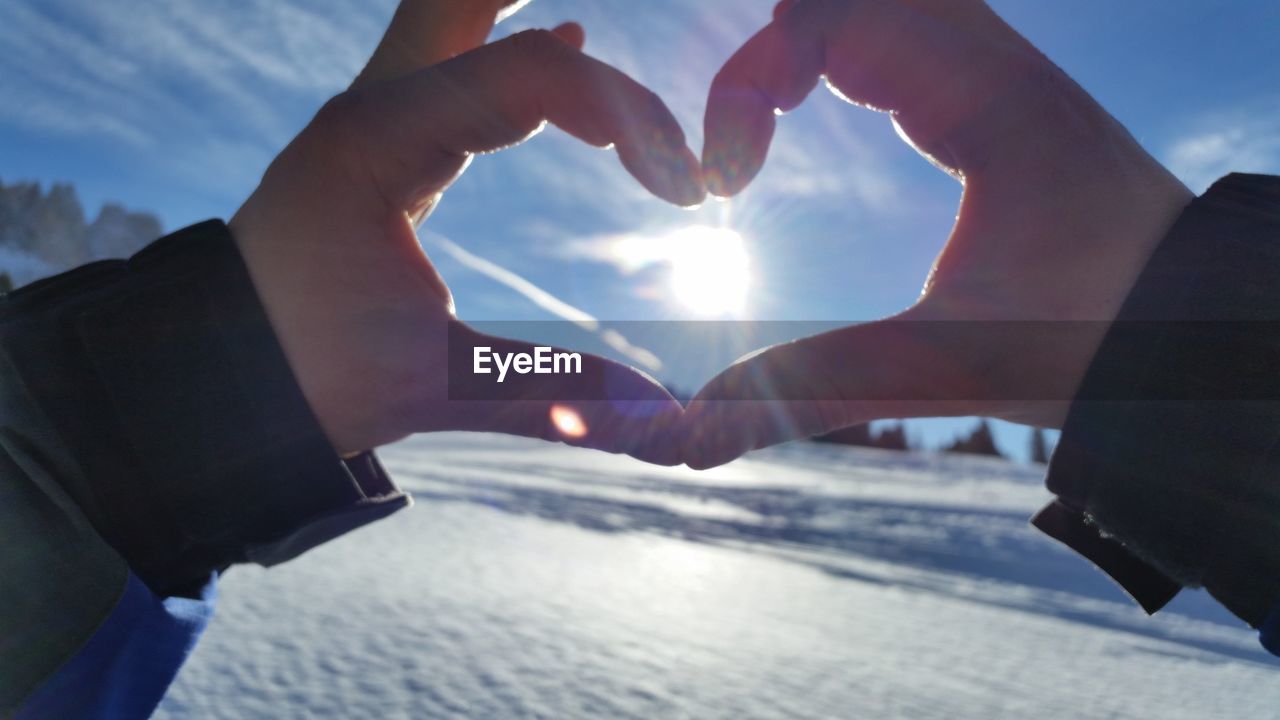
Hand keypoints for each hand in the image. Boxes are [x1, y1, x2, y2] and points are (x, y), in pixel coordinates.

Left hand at [229, 0, 703, 462]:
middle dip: (552, 18)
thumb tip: (663, 418)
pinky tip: (560, 33)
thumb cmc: (310, 377)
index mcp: (380, 142)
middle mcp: (371, 105)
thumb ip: (551, 391)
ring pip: (452, 13)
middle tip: (617, 23)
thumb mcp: (435, 384)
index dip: (626, 116)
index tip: (683, 186)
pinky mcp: (376, 140)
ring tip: (599, 16)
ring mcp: (369, 114)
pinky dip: (509, 40)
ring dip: (529, 12)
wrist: (213, 383)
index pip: (531, 75)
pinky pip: (450, 58)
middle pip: (469, 0)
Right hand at [681, 0, 1193, 468]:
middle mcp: (998, 61)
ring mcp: (1004, 68)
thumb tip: (692, 438)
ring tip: (766, 124)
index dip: (750, 79)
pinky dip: (849, 51)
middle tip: (740, 143)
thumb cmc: (1089, 340)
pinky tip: (824, 110)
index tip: (725, 183)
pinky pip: (911, 27)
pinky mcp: (1004, 93)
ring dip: (811, 45)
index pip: (832, 16)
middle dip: (772, 53)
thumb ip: (809, 390)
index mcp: (987, 100)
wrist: (1199, 332)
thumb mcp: (939, 366)